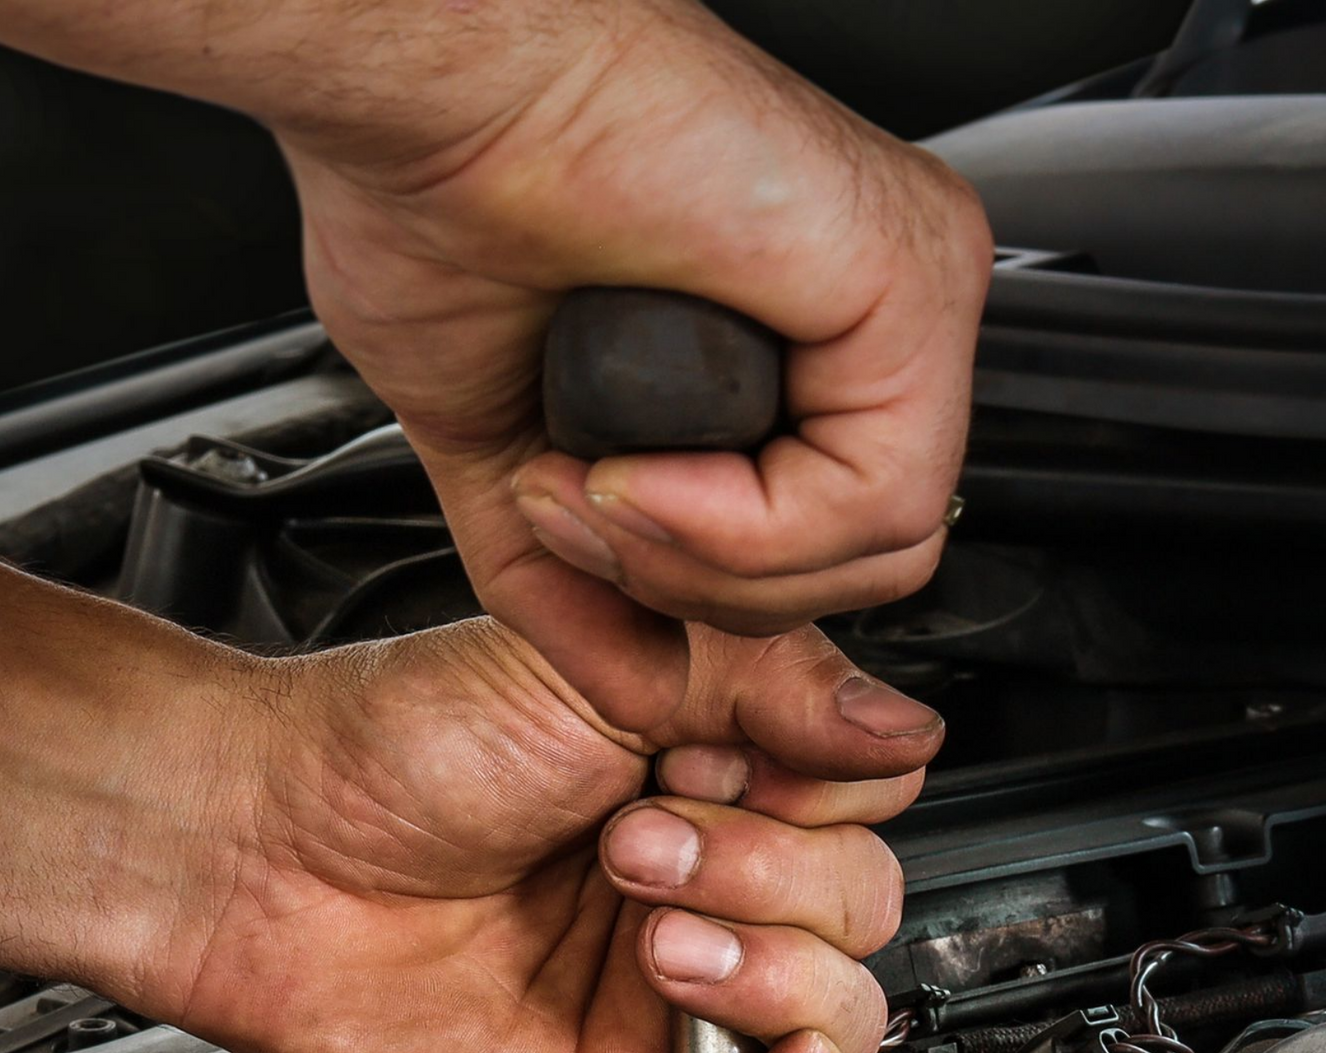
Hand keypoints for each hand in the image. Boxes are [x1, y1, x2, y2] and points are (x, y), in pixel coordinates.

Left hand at [165, 618, 936, 1052]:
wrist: (273, 860)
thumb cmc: (390, 749)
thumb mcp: (604, 663)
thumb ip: (769, 686)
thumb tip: (903, 728)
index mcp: (710, 767)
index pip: (861, 798)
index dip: (815, 792)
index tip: (725, 765)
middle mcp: (708, 877)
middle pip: (861, 908)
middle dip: (772, 877)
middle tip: (643, 847)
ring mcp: (680, 990)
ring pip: (841, 1013)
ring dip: (774, 977)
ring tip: (659, 941)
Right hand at [279, 1, 992, 725]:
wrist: (416, 84)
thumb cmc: (441, 200)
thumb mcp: (513, 460)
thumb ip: (586, 588)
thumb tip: (644, 696)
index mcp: (808, 336)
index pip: (829, 547)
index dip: (698, 587)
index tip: (570, 525)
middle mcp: (877, 308)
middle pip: (868, 566)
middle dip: (707, 592)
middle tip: (580, 515)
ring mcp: (909, 286)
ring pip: (878, 552)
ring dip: (707, 565)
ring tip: (596, 485)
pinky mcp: (909, 277)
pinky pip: (869, 501)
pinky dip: (740, 530)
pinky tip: (642, 470)